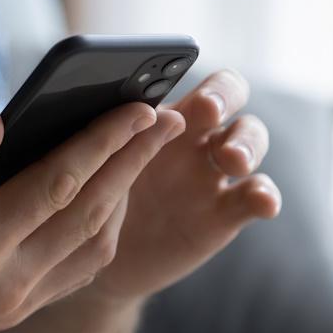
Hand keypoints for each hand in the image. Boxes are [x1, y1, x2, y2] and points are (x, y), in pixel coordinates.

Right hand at [0, 101, 180, 332]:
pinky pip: (75, 270)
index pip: (58, 185)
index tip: (140, 107)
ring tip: (145, 152)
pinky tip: (106, 200)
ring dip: (124, 197)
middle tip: (171, 119)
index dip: (104, 142)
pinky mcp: (12, 313)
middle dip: (134, 163)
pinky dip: (101, 230)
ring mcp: (13, 305)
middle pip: (90, 214)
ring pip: (91, 247)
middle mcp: (5, 285)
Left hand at [78, 69, 281, 304]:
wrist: (87, 252)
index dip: (210, 86)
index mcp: (163, 113)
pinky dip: (264, 196)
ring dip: (247, 145)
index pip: (200, 80)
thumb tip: (68, 108)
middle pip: (233, 98)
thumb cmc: (82, 191)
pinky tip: (262, 204)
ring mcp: (214, 174)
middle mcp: (195, 135)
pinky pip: (256, 198)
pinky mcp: (225, 214)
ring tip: (231, 160)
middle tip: (209, 114)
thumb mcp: (84, 159)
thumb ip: (90, 133)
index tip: (200, 102)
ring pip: (250, 142)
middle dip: (227, 100)